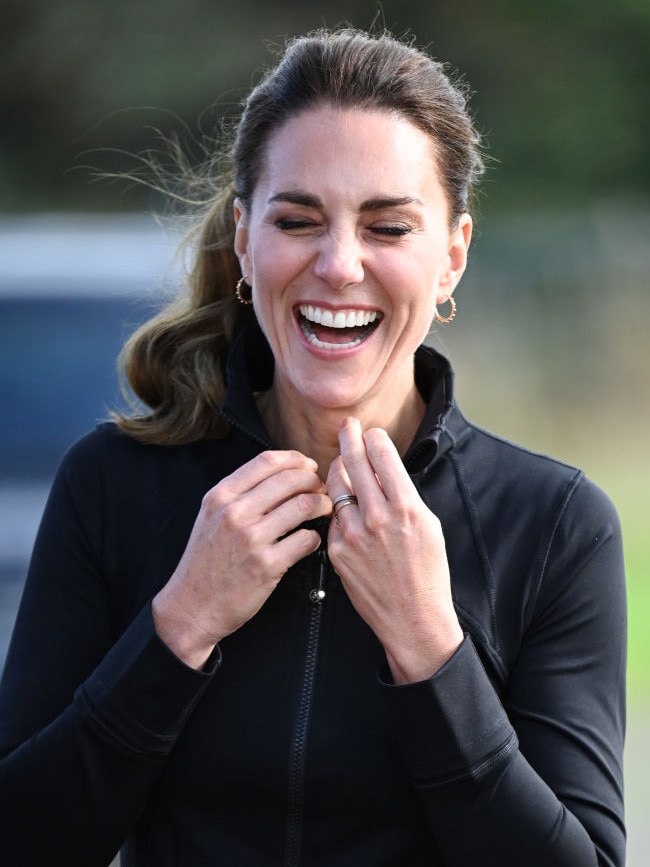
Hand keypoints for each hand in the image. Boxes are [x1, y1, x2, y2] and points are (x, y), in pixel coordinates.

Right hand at [153, 450, 331, 667]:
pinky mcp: (266, 565)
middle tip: (321, 489)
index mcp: (221, 496)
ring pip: (303, 505)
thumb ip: (239, 494)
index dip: (295, 459)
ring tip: (324, 510)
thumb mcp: (210, 516)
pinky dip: (315, 538)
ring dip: (322, 505)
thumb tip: (280, 474)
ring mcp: (251, 539)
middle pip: (290, 479)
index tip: (308, 466)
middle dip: (314, 481)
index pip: (267, 461)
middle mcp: (235, 513)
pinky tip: (311, 541)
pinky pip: (306, 540)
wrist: (192, 605)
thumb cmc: (205, 562)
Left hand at [327, 418, 462, 683]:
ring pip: (336, 487)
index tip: (370, 432)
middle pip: (354, 462)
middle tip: (346, 426)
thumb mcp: (429, 525)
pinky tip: (347, 511)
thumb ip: (404, 495)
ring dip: (338, 471)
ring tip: (342, 464)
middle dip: (349, 437)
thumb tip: (384, 469)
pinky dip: (339, 510)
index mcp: (406, 506)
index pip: (382, 455)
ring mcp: (353, 534)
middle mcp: (377, 517)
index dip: (374, 438)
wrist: (413, 617)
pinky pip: (333, 518)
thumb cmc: (427, 572)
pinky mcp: (337, 550)